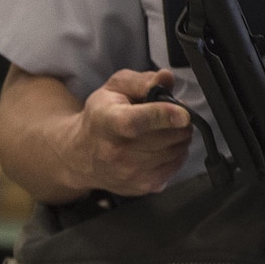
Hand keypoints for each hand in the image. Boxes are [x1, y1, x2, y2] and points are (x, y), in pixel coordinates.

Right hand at [60, 68, 193, 195]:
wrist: (81, 155)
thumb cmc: (101, 117)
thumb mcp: (115, 88)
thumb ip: (143, 81)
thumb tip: (166, 77)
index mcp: (107, 122)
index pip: (136, 122)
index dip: (163, 116)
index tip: (183, 114)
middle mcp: (116, 151)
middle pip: (166, 137)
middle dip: (179, 122)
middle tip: (171, 115)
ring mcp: (130, 173)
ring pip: (177, 151)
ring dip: (178, 137)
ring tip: (162, 130)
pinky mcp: (142, 186)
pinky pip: (176, 166)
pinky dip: (176, 154)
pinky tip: (160, 146)